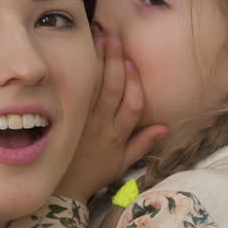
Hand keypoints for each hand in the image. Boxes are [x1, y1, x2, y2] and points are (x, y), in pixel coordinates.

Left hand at [54, 36, 167, 202]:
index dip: (134, 84)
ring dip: (98, 64)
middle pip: (112, 90)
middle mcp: (102, 125)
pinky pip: (77, 94)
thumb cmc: (95, 173)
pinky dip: (80, 75)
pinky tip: (81, 58)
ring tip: (99, 40)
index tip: (132, 64)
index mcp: (117, 136)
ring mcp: (84, 121)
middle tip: (114, 39)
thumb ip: (142, 144)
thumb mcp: (123, 163)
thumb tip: (164, 127)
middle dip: (115, 63)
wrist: (63, 188)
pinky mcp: (69, 119)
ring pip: (94, 88)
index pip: (132, 106)